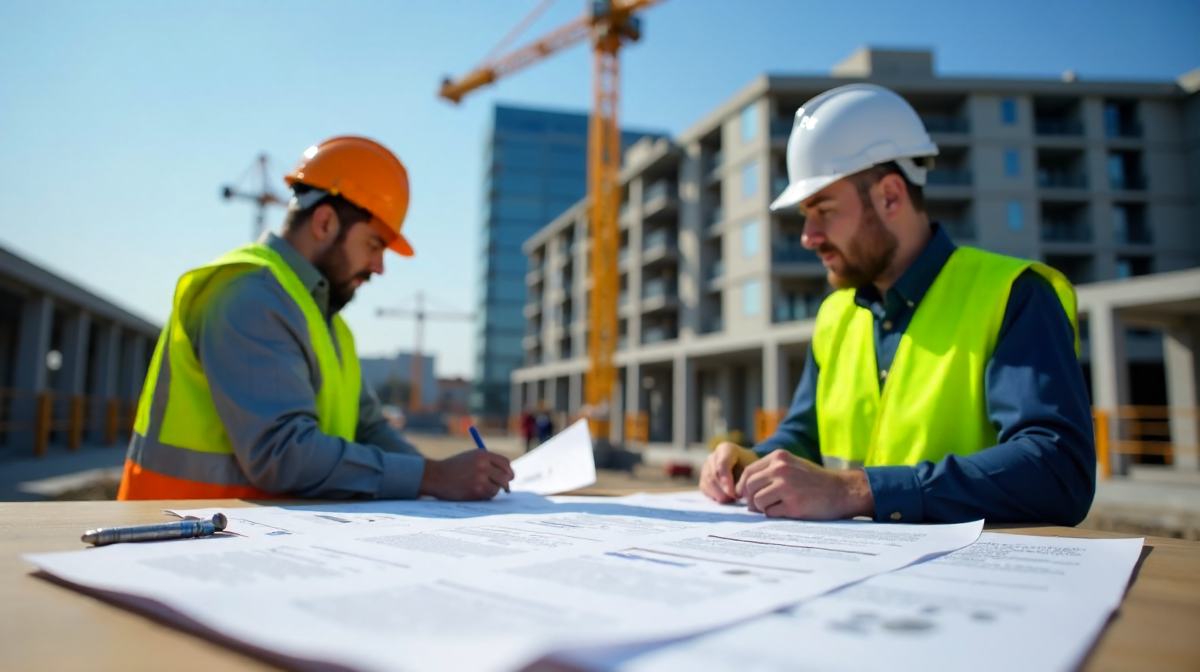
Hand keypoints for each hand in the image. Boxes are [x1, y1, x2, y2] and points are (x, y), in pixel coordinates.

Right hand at [418, 450, 513, 500]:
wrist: (436, 476)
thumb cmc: (454, 467)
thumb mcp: (471, 457)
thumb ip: (488, 462)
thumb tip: (507, 474)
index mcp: (482, 454)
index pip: (505, 463)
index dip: (509, 471)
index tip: (509, 476)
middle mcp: (483, 465)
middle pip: (505, 476)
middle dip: (506, 483)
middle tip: (506, 488)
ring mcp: (480, 478)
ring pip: (498, 487)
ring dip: (493, 490)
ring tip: (481, 488)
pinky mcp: (476, 491)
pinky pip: (490, 495)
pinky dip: (486, 495)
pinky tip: (475, 492)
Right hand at [700, 442, 759, 503]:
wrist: (744, 466)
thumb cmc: (749, 466)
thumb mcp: (750, 468)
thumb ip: (744, 478)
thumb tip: (738, 492)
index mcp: (725, 449)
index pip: (722, 464)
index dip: (726, 480)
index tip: (733, 494)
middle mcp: (712, 456)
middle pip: (712, 474)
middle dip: (722, 490)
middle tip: (733, 500)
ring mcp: (705, 467)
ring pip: (707, 482)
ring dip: (718, 494)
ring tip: (730, 501)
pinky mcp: (703, 478)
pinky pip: (704, 488)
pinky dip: (713, 496)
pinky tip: (724, 500)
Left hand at [735, 449, 873, 519]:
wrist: (842, 491)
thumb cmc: (815, 480)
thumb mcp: (792, 465)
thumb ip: (770, 471)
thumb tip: (744, 489)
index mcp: (779, 457)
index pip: (748, 472)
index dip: (743, 486)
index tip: (744, 496)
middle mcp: (780, 469)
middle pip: (749, 487)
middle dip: (750, 499)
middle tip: (758, 507)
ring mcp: (786, 487)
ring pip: (757, 501)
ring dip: (763, 508)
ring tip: (777, 507)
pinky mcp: (793, 505)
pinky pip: (770, 513)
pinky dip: (775, 515)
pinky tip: (787, 511)